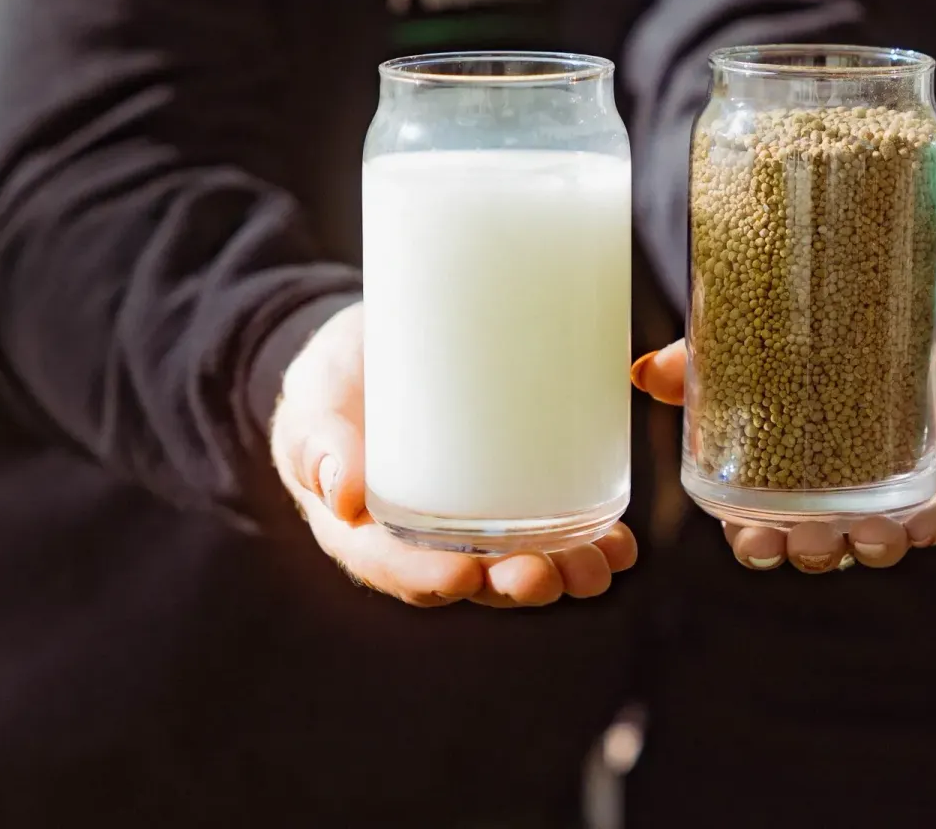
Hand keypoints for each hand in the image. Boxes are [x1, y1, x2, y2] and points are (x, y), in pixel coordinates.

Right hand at [270, 302, 638, 607]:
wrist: (376, 351)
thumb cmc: (334, 387)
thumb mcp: (314, 406)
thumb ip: (318, 441)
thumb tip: (338, 493)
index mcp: (365, 531)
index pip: (394, 569)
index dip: (428, 581)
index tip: (465, 578)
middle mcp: (423, 539)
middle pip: (470, 578)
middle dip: (513, 585)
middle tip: (547, 574)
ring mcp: (471, 521)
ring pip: (517, 560)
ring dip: (563, 571)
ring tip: (601, 565)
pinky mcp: (512, 490)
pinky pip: (550, 523)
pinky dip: (589, 538)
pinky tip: (621, 540)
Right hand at [630, 311, 935, 574]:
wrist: (902, 324)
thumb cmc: (814, 351)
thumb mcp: (753, 354)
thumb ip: (696, 366)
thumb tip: (645, 372)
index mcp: (777, 487)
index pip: (756, 533)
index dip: (755, 546)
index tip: (753, 543)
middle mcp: (828, 504)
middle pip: (812, 550)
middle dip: (809, 554)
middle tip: (808, 541)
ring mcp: (883, 498)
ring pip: (874, 544)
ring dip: (871, 548)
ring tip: (870, 534)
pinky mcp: (935, 481)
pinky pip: (934, 518)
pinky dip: (930, 526)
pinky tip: (925, 523)